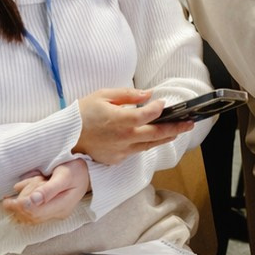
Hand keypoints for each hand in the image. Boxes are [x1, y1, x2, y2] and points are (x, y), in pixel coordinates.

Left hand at [2, 159, 89, 224]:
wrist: (86, 170)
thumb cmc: (75, 169)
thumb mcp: (64, 175)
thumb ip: (49, 189)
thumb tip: (33, 201)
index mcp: (63, 205)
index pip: (36, 213)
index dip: (20, 208)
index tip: (8, 200)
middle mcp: (59, 212)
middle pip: (32, 216)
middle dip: (18, 206)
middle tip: (9, 197)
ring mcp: (56, 212)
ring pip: (31, 215)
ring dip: (21, 205)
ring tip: (20, 191)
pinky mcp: (52, 210)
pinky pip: (34, 212)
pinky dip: (25, 204)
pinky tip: (22, 194)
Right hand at [75, 89, 193, 164]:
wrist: (64, 137)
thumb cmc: (82, 113)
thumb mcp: (103, 95)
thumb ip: (128, 94)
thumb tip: (149, 94)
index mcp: (122, 120)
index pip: (150, 115)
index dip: (160, 109)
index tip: (164, 103)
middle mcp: (125, 138)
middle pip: (157, 134)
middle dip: (176, 128)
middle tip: (190, 123)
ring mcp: (121, 151)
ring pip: (149, 145)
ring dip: (165, 138)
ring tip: (178, 131)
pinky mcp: (116, 160)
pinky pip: (135, 151)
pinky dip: (145, 144)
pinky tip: (152, 138)